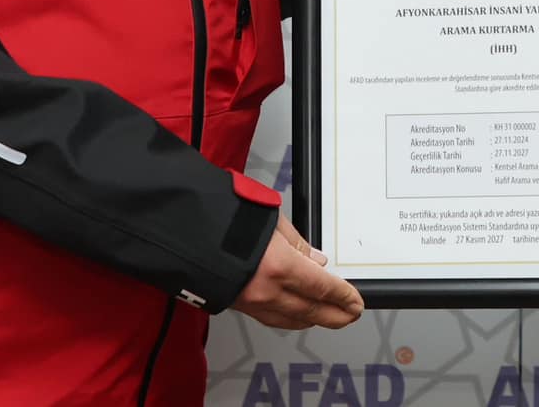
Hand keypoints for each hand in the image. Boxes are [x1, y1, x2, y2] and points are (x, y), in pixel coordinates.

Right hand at [230, 216, 364, 329]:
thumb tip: (316, 260)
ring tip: (330, 317)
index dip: (344, 297)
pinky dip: (291, 319)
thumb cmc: (224, 217)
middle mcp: (267, 290)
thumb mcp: (272, 220)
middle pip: (312, 311)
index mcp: (279, 265)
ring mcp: (251, 301)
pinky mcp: (238, 305)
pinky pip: (272, 318)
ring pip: (292, 319)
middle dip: (336, 315)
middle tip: (352, 315)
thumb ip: (297, 243)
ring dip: (314, 320)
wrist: (182, 232)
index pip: (323, 288)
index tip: (356, 301)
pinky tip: (298, 317)